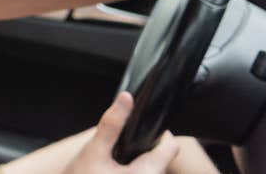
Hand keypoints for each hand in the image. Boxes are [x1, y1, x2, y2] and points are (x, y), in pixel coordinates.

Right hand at [61, 92, 178, 173]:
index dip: (159, 133)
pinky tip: (112, 173)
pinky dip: (130, 172)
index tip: (141, 130)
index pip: (171, 146)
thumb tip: (126, 99)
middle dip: (141, 150)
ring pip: (148, 170)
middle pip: (159, 159)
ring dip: (135, 164)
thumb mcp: (93, 151)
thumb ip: (111, 124)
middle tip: (116, 152)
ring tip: (111, 166)